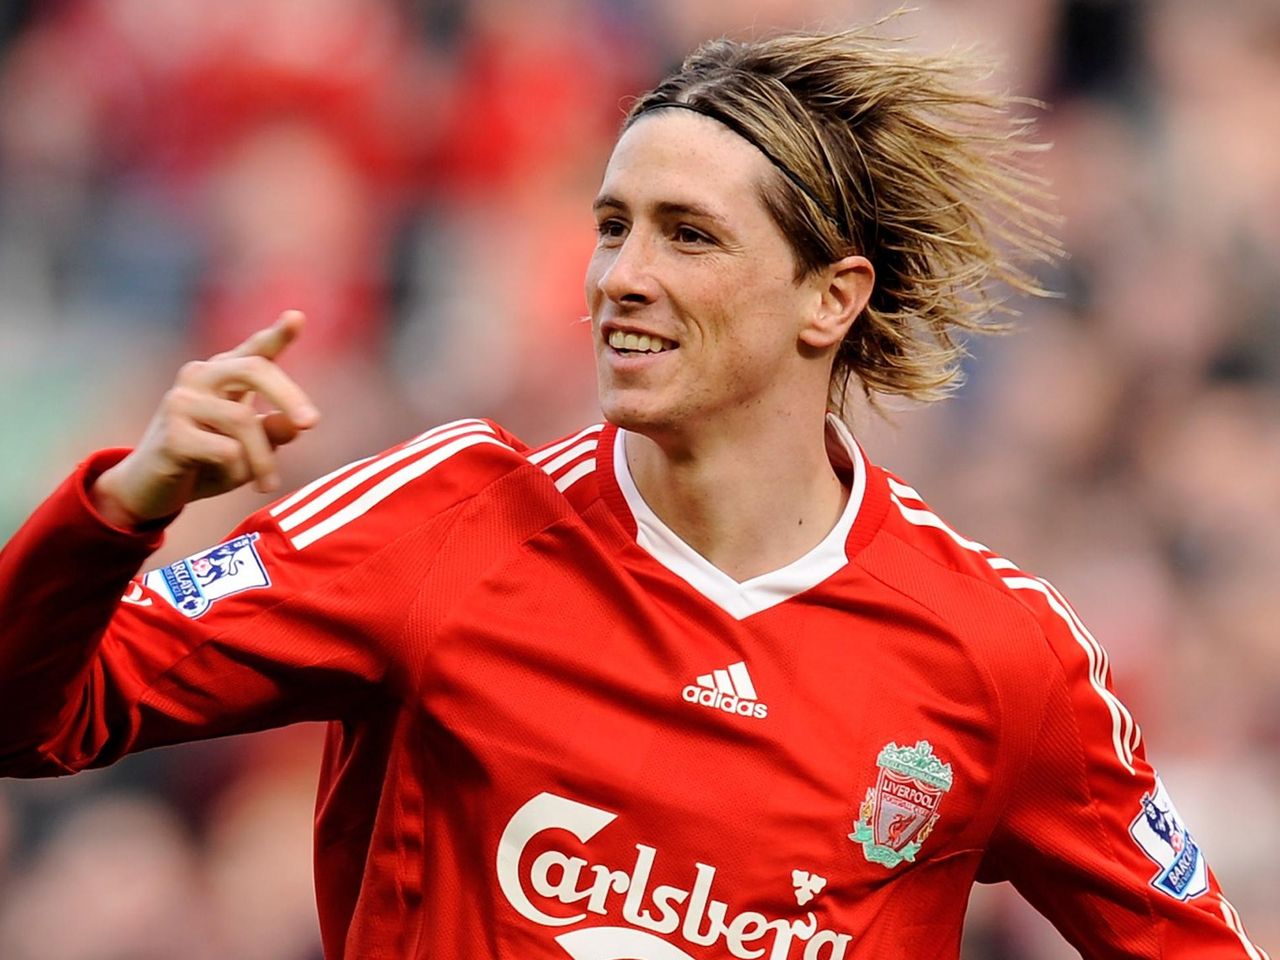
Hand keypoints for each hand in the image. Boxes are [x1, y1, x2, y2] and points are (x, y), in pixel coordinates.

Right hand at [91, 311, 319, 528]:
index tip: (297, 317)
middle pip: (255, 370)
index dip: (278, 334)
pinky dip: (238, 471)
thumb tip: (298, 424)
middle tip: (311, 423)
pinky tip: (222, 476)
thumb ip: (274, 432)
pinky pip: (227, 450)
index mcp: (225, 375)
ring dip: (263, 459)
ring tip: (268, 484)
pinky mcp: (171, 433)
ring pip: (244, 422)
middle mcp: (201, 377)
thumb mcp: (251, 448)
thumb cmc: (208, 461)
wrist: (151, 490)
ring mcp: (181, 401)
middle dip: (289, 397)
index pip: (256, 349)